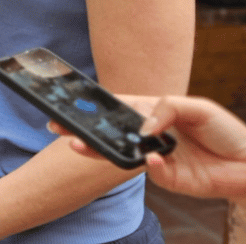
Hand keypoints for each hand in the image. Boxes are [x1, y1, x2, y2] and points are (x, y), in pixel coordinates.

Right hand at [51, 95, 245, 201]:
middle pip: (107, 132)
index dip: (91, 105)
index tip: (67, 102)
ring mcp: (153, 157)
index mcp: (151, 114)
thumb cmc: (224, 131)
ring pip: (118, 153)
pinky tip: (153, 158)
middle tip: (56, 125)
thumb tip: (144, 127)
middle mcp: (147, 136)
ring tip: (77, 144)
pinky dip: (150, 164)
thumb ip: (167, 109)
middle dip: (80, 129)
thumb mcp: (197, 107)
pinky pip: (150, 171)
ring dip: (96, 149)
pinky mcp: (165, 178)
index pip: (115, 107)